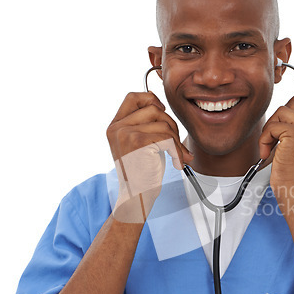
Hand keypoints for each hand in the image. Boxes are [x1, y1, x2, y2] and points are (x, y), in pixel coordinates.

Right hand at [106, 92, 192, 221]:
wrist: (136, 196)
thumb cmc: (141, 172)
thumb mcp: (138, 143)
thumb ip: (144, 124)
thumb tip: (161, 104)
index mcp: (114, 125)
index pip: (133, 97)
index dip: (151, 99)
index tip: (162, 113)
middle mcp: (116, 128)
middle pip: (153, 108)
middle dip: (170, 124)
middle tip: (175, 143)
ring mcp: (125, 134)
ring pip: (163, 123)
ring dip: (176, 140)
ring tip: (178, 155)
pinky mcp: (138, 142)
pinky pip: (168, 138)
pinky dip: (178, 151)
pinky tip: (178, 163)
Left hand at [259, 95, 293, 202]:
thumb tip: (283, 111)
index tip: (283, 122)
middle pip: (293, 102)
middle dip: (278, 118)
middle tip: (273, 138)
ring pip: (281, 111)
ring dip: (270, 129)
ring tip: (270, 148)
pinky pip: (273, 126)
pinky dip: (264, 139)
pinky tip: (267, 154)